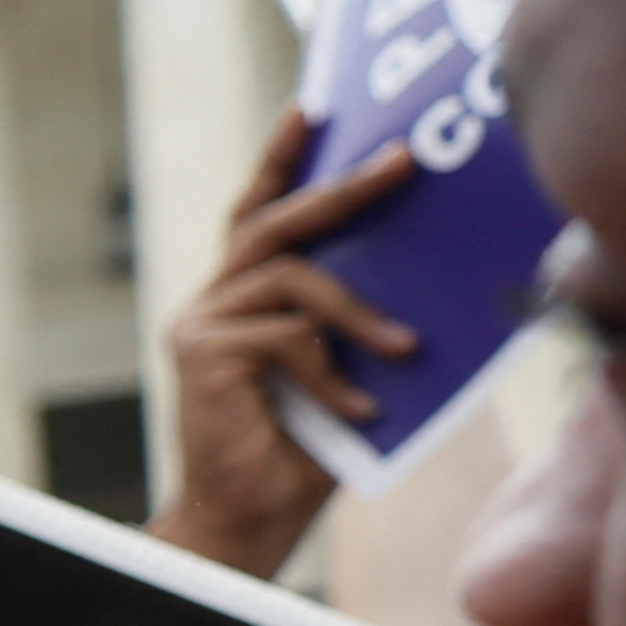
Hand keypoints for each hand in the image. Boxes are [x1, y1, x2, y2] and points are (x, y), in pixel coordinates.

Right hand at [147, 108, 418, 583]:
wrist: (247, 520)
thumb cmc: (302, 451)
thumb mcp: (341, 369)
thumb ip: (353, 320)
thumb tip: (423, 270)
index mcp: (238, 298)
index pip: (256, 212)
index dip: (281, 158)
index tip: (312, 105)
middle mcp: (211, 301)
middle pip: (274, 221)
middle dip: (343, 187)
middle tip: (404, 161)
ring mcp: (201, 326)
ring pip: (292, 277)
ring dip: (358, 311)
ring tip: (404, 348)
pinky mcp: (204, 357)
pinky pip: (287, 336)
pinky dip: (333, 372)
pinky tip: (357, 410)